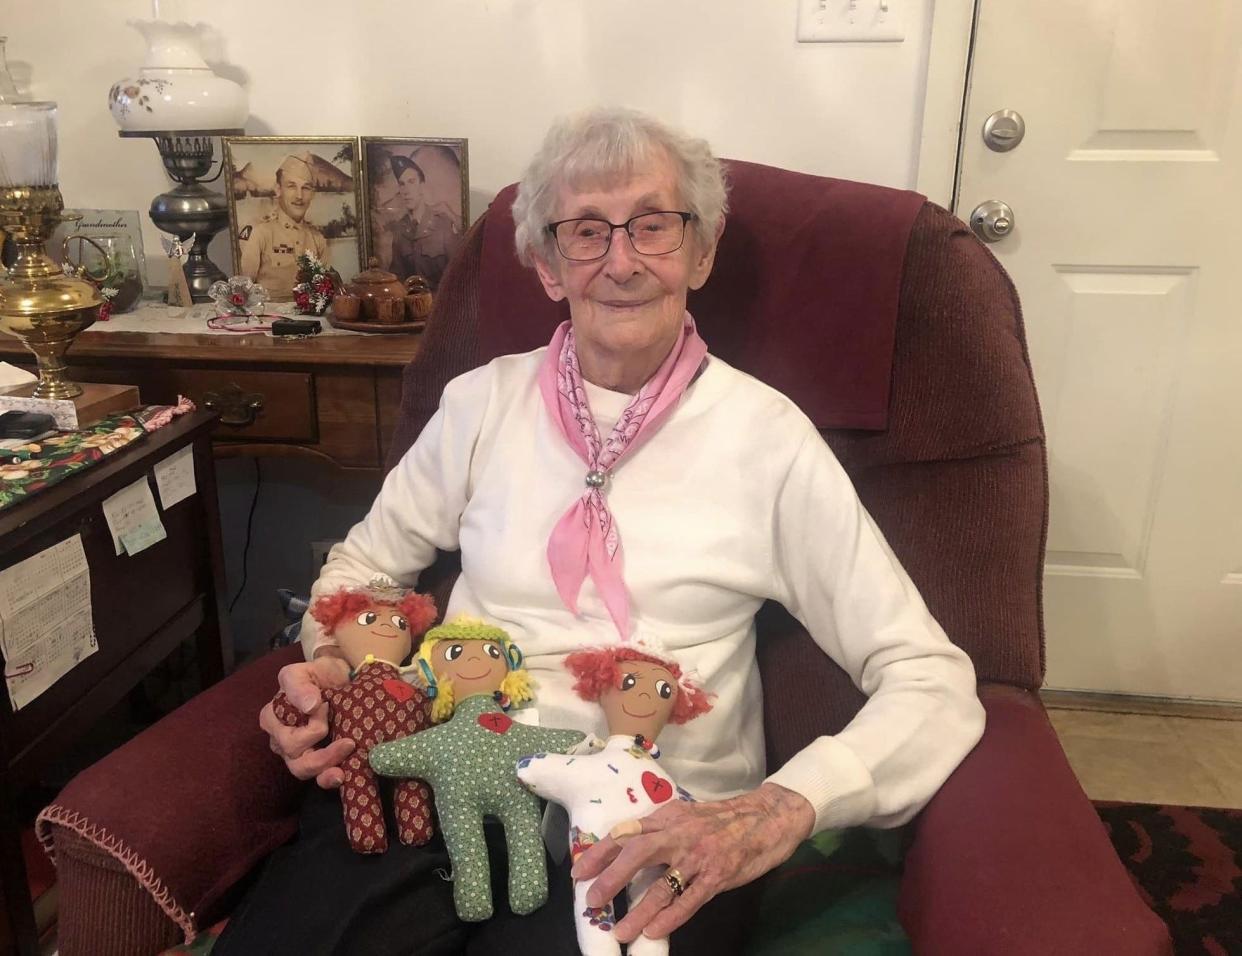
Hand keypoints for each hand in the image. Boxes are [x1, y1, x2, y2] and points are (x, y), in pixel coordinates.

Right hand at [258, 655, 352, 787]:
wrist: (344, 678)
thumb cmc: (319, 674)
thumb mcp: (304, 671)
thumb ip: (299, 685)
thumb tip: (309, 706)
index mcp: (273, 718)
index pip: (283, 734)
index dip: (306, 728)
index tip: (325, 707)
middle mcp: (282, 740)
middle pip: (295, 758)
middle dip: (322, 750)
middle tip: (347, 738)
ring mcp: (299, 752)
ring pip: (304, 770)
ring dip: (326, 766)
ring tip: (345, 760)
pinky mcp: (319, 760)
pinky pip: (318, 777)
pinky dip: (328, 778)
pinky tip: (340, 775)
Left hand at [571, 783, 814, 943]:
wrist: (767, 817)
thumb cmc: (722, 819)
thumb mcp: (686, 814)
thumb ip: (658, 827)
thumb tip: (624, 842)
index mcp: (668, 817)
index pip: (627, 832)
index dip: (601, 852)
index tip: (579, 870)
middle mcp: (680, 834)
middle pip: (638, 853)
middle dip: (612, 877)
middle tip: (592, 901)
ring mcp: (699, 856)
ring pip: (663, 885)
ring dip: (639, 911)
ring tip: (620, 931)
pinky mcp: (718, 876)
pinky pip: (690, 900)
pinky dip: (670, 918)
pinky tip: (654, 931)